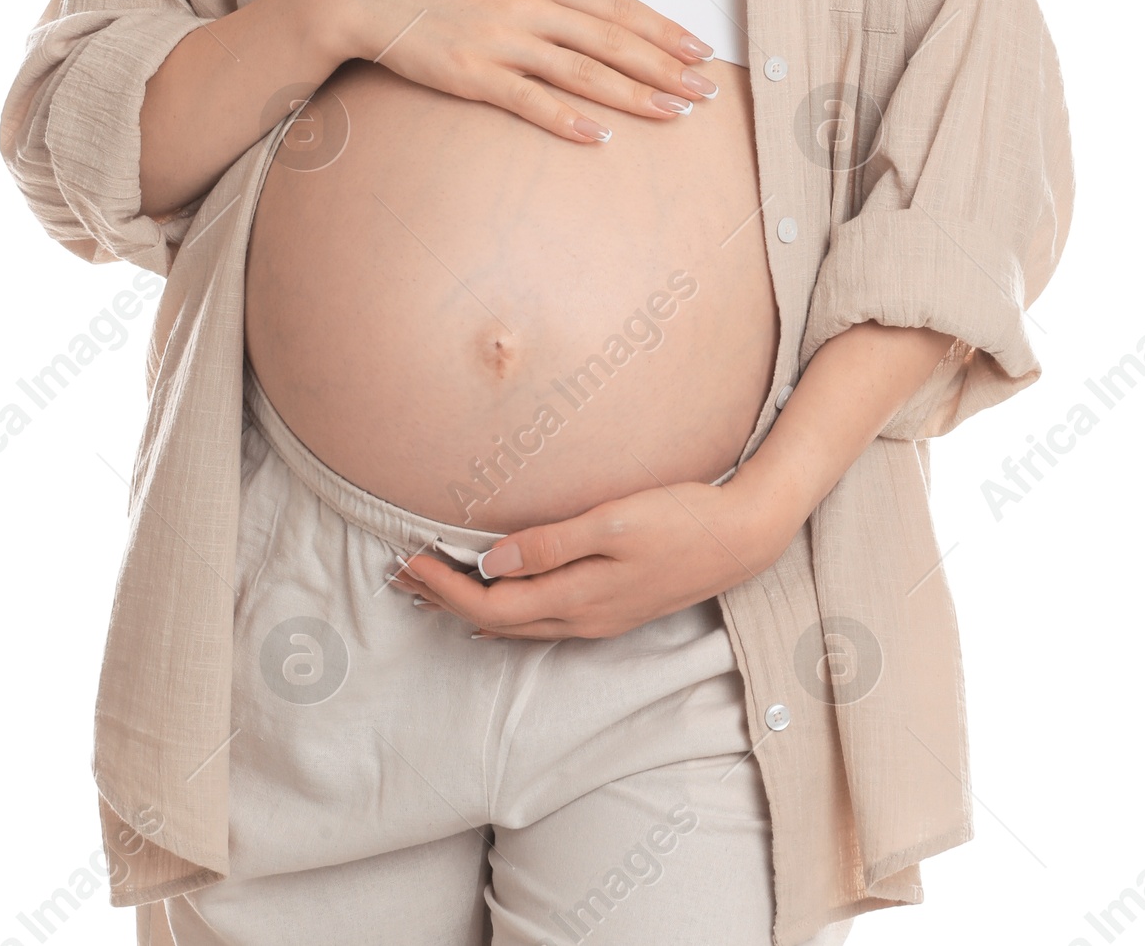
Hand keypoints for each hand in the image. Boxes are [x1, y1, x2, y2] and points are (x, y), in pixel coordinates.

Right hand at [322, 0, 717, 142]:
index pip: (615, 5)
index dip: (662, 29)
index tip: (699, 50)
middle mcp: (526, 5)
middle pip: (610, 39)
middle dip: (664, 66)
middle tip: (706, 90)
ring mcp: (500, 42)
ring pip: (580, 72)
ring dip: (632, 94)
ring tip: (673, 113)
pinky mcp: (473, 75)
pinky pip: (529, 101)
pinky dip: (567, 119)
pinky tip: (601, 136)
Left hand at [385, 476, 791, 638]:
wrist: (742, 539)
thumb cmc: (681, 520)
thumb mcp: (615, 521)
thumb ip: (552, 544)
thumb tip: (492, 562)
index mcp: (578, 598)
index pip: (492, 603)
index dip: (445, 587)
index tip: (407, 563)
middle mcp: (583, 618)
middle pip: (498, 620)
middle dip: (446, 600)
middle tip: (401, 576)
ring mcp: (599, 618)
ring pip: (520, 624)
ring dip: (473, 606)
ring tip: (435, 589)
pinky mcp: (612, 608)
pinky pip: (544, 620)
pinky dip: (508, 611)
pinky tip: (500, 601)